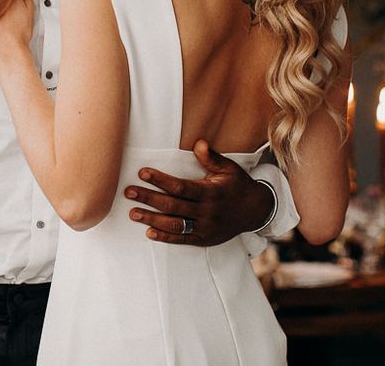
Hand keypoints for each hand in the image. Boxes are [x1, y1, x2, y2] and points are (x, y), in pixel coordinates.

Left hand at [124, 139, 274, 245]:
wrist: (255, 211)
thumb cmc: (238, 185)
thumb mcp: (229, 168)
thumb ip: (211, 157)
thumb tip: (198, 143)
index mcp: (210, 192)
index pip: (180, 186)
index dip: (160, 180)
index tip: (142, 172)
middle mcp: (206, 211)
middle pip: (172, 205)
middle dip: (149, 198)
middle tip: (128, 192)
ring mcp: (205, 227)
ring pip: (174, 225)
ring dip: (152, 219)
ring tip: (133, 213)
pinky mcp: (204, 239)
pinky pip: (182, 240)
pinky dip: (165, 237)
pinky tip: (149, 232)